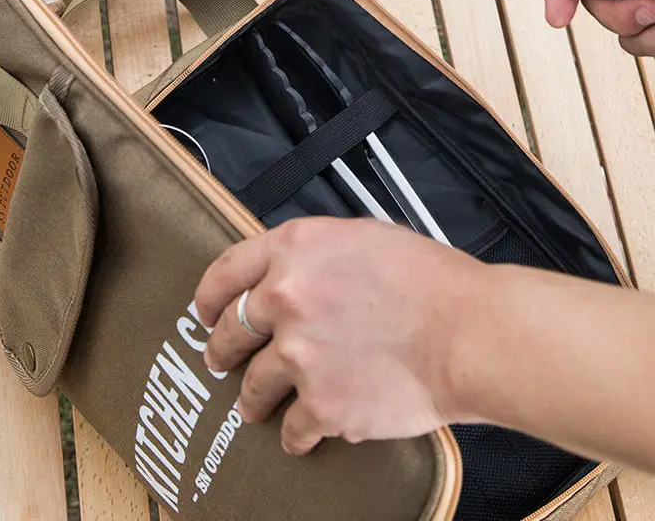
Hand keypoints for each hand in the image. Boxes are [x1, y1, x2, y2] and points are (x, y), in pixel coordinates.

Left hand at [194, 217, 483, 454]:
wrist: (470, 332)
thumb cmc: (431, 281)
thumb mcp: (363, 237)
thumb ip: (313, 253)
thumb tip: (291, 270)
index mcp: (294, 250)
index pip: (226, 271)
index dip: (208, 295)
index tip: (203, 312)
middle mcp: (286, 298)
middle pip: (229, 330)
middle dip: (220, 349)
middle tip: (221, 360)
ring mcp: (299, 353)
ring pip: (253, 383)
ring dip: (251, 397)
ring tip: (254, 406)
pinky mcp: (320, 403)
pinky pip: (291, 427)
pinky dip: (294, 434)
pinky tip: (299, 435)